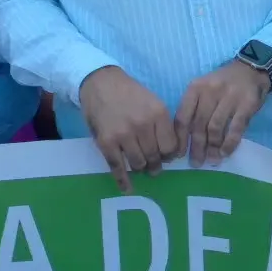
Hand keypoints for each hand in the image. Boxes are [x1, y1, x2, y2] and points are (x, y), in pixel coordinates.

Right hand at [80, 66, 180, 193]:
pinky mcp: (106, 142)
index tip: (166, 158)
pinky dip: (123, 180)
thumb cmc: (129, 93)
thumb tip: (171, 152)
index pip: (171, 147)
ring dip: (140, 168)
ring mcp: (124, 135)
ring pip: (138, 163)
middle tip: (153, 167)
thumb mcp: (153, 101)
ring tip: (139, 167)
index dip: (169, 156)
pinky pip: (117, 167)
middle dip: (155, 165)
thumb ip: (162, 124)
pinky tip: (127, 188)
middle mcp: (143, 125)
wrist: (101, 82)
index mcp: (159, 113)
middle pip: (155, 157)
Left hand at [175, 60, 269, 166]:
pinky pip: (235, 128)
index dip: (180, 138)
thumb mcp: (203, 90)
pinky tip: (226, 153)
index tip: (179, 155)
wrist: (250, 69)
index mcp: (195, 88)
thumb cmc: (222, 84)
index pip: (183, 116)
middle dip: (197, 147)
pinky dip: (229, 143)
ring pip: (215, 128)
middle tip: (196, 163)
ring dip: (213, 148)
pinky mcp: (246, 104)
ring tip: (212, 160)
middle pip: (199, 125)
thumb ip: (194, 110)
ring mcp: (229, 97)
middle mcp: (210, 91)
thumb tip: (187, 141)